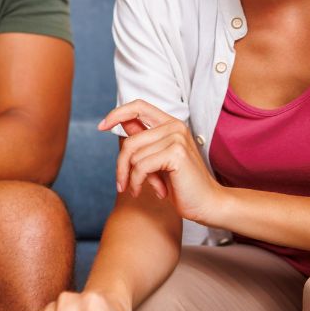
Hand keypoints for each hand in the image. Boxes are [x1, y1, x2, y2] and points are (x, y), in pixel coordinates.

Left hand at [100, 100, 223, 225]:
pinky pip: (141, 166)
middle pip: (130, 140)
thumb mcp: (157, 160)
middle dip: (121, 166)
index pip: (139, 106)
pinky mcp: (176, 153)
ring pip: (133, 155)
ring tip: (142, 189)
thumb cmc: (181, 184)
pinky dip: (138, 182)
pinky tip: (150, 192)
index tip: (101, 126)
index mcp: (171, 124)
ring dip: (132, 178)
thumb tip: (120, 121)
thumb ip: (143, 140)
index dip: (118, 113)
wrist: (208, 204)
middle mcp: (175, 126)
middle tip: (122, 185)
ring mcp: (177, 138)